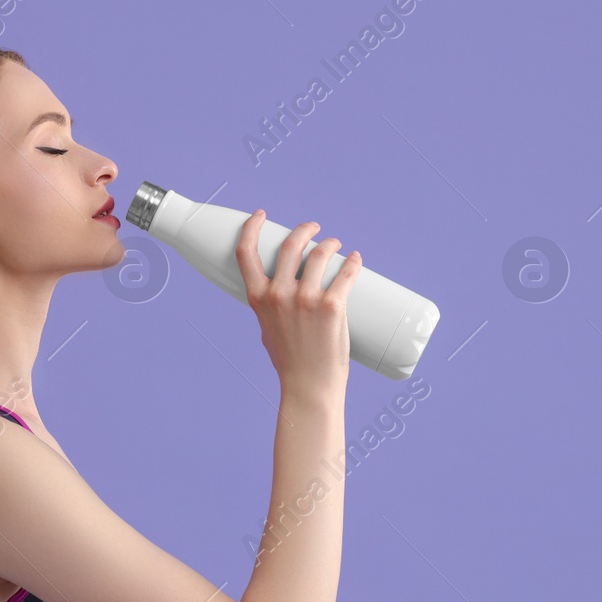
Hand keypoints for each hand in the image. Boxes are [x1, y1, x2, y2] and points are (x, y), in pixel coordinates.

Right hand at [236, 210, 357, 395]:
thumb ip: (269, 308)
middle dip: (304, 230)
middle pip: (291, 245)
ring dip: (330, 243)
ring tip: (337, 245)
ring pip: (320, 254)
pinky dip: (352, 262)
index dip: (252, 227)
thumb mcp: (267, 330)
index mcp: (258, 298)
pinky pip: (345, 274)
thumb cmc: (289, 361)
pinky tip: (355, 258)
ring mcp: (306, 299)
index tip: (262, 215)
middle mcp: (279, 294)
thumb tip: (278, 290)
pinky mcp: (332, 307)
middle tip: (315, 229)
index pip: (246, 252)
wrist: (308, 386)